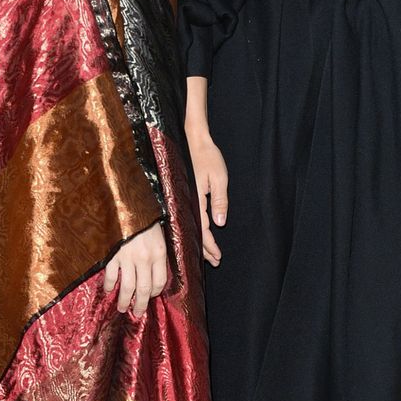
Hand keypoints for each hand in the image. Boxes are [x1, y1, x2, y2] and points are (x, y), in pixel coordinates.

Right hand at [103, 222, 168, 316]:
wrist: (123, 201)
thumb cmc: (143, 216)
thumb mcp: (157, 232)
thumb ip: (156, 251)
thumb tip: (154, 270)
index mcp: (159, 252)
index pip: (159, 282)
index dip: (154, 293)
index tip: (149, 297)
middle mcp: (145, 258)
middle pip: (144, 289)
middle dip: (140, 304)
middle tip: (136, 314)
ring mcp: (127, 257)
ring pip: (128, 287)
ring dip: (124, 301)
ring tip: (122, 309)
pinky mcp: (112, 254)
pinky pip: (111, 276)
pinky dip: (109, 285)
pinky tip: (108, 290)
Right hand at [186, 129, 227, 265]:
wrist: (192, 139)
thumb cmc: (207, 156)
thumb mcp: (219, 178)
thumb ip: (219, 201)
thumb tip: (219, 224)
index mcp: (194, 199)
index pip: (202, 229)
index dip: (210, 245)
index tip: (217, 257)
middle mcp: (185, 201)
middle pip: (194, 231)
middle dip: (204, 249)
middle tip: (214, 262)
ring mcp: (182, 199)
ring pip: (189, 226)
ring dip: (198, 241)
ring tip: (207, 255)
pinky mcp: (182, 195)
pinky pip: (186, 217)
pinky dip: (193, 229)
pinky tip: (196, 234)